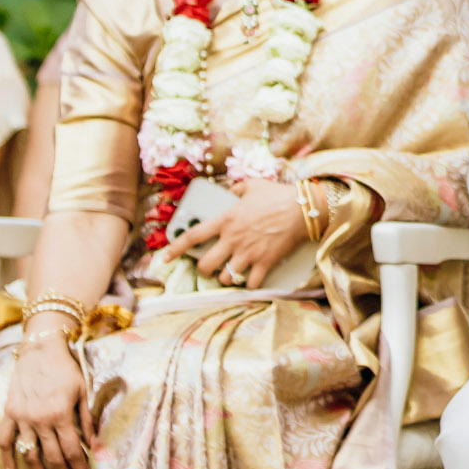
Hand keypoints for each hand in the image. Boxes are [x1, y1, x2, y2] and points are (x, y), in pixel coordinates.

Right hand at [0, 332, 95, 468]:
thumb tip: (94, 445)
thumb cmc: (66, 368)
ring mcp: (22, 418)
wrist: (40, 349)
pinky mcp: (10, 413)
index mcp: (61, 415)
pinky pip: (5, 440)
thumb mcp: (83, 391)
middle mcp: (41, 420)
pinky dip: (7, 458)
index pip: (73, 451)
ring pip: (30, 454)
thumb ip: (87, 419)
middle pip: (54, 458)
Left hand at [181, 178, 307, 288]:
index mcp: (226, 220)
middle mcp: (233, 239)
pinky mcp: (265, 263)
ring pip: (226, 277)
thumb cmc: (277, 194)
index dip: (176, 248)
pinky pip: (251, 283)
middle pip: (206, 265)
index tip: (166, 257)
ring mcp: (248, 253)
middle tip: (210, 267)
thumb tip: (231, 190)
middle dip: (204, 269)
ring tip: (232, 272)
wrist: (302, 209)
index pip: (193, 236)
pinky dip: (250, 284)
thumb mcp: (253, 185)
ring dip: (226, 277)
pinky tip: (252, 279)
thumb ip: (237, 189)